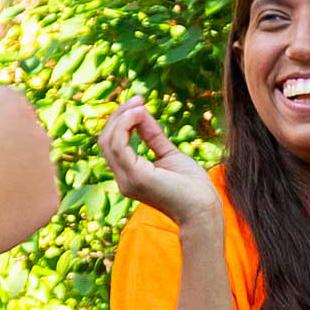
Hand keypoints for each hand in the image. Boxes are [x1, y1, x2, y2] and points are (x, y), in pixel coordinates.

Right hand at [0, 84, 61, 257]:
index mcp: (16, 108)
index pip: (0, 100)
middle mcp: (41, 135)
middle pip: (18, 132)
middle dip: (0, 142)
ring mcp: (49, 170)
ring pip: (29, 164)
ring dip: (12, 170)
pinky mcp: (51, 201)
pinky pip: (34, 195)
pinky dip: (18, 200)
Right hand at [95, 100, 217, 223]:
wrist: (203, 210)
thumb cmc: (191, 186)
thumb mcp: (169, 153)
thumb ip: (153, 136)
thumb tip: (140, 112)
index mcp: (129, 175)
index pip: (112, 144)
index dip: (121, 121)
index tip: (139, 103)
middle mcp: (123, 179)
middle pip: (106, 140)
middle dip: (119, 115)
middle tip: (138, 99)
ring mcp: (127, 180)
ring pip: (108, 141)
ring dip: (122, 117)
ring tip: (139, 104)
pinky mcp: (136, 177)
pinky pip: (119, 146)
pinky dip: (125, 125)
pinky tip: (139, 114)